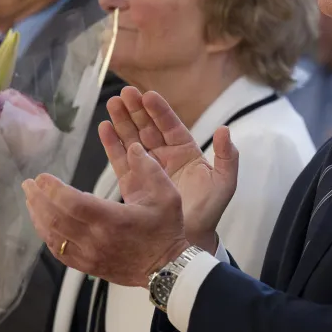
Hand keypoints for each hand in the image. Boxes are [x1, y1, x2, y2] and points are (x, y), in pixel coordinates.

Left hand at [24, 141, 191, 286]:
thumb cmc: (166, 230)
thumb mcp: (168, 195)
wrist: (167, 269)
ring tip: (31, 199)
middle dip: (38, 199)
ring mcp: (89, 255)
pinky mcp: (87, 266)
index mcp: (113, 220)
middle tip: (29, 184)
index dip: (53, 189)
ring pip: (52, 235)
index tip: (41, 177)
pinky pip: (59, 251)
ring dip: (38, 215)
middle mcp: (96, 239)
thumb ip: (150, 169)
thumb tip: (134, 147)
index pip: (72, 203)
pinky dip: (46, 235)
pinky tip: (43, 222)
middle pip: (55, 218)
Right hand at [101, 86, 236, 248]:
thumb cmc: (209, 211)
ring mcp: (147, 168)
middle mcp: (164, 156)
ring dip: (121, 121)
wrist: (189, 238)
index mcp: (186, 152)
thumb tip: (224, 130)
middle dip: (136, 110)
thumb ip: (227, 157)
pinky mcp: (133, 182)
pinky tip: (104, 128)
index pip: (170, 125)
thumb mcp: (224, 182)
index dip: (159, 111)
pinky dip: (112, 144)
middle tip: (125, 93)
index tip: (148, 95)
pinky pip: (120, 159)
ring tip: (111, 103)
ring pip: (132, 139)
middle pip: (147, 127)